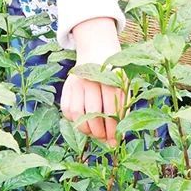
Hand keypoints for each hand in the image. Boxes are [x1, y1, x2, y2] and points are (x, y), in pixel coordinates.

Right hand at [60, 17, 124, 145]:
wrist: (97, 50)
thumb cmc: (115, 74)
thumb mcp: (123, 85)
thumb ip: (123, 108)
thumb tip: (116, 139)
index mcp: (110, 78)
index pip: (111, 108)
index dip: (112, 128)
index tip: (115, 140)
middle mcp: (91, 79)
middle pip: (93, 112)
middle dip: (99, 131)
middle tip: (104, 138)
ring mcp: (76, 82)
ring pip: (77, 112)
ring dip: (85, 128)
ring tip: (94, 132)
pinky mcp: (66, 86)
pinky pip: (66, 109)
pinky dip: (73, 120)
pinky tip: (83, 121)